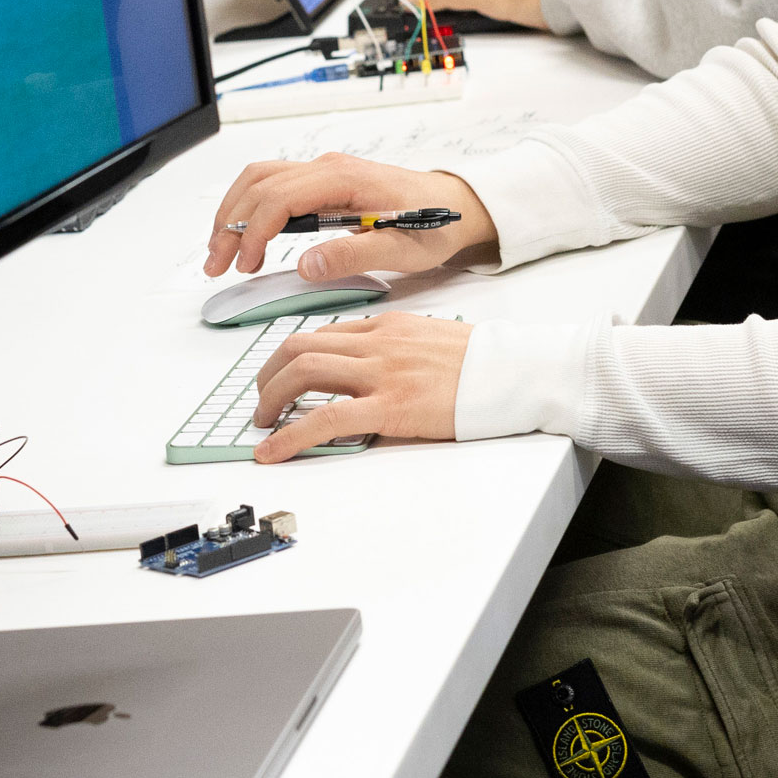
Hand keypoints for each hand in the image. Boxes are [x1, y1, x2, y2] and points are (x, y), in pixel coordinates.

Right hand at [204, 156, 495, 279]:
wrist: (455, 206)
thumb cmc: (433, 225)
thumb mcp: (403, 250)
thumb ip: (356, 254)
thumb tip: (307, 264)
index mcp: (343, 179)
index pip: (279, 197)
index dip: (254, 232)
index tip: (245, 264)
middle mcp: (327, 168)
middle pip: (258, 184)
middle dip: (229, 223)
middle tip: (216, 264)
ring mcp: (322, 172)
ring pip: (259, 180)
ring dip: (233, 213)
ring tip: (221, 252)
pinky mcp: (321, 183)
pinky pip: (272, 186)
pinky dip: (249, 209)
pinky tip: (244, 237)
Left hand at [248, 312, 475, 462]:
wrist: (515, 372)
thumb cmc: (482, 363)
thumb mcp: (430, 340)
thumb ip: (395, 349)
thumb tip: (369, 370)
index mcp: (387, 326)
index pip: (322, 333)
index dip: (291, 358)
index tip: (280, 377)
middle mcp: (377, 342)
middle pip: (299, 346)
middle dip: (268, 375)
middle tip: (262, 401)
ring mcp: (382, 372)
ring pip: (303, 371)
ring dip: (271, 398)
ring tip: (264, 423)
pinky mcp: (391, 406)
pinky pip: (326, 418)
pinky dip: (290, 435)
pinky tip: (273, 451)